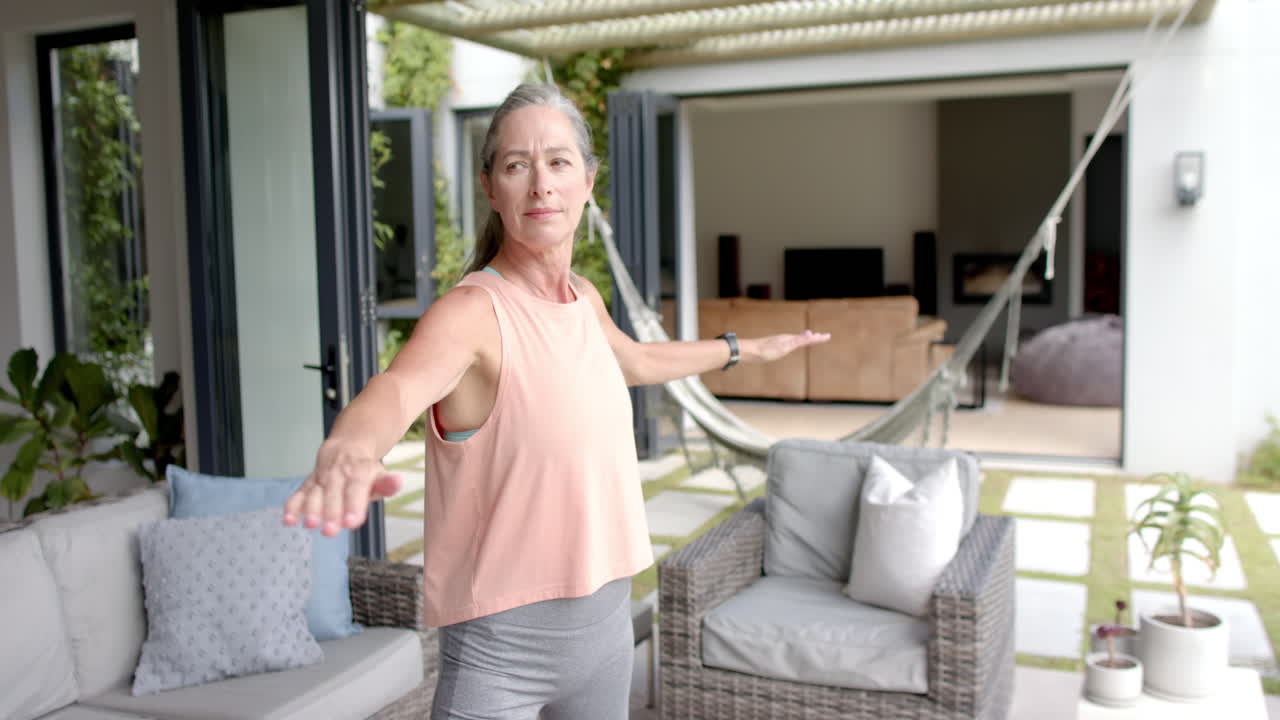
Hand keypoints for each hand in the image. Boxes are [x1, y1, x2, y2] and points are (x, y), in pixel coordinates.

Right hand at [283, 443, 402, 536]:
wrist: (345, 447)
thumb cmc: (364, 469)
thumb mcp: (378, 475)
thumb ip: (386, 484)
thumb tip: (398, 482)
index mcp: (358, 470)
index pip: (356, 488)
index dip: (354, 505)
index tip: (351, 522)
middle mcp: (338, 473)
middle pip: (333, 493)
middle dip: (331, 512)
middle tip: (329, 531)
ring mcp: (321, 478)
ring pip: (314, 493)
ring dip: (310, 509)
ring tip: (310, 524)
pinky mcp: (308, 484)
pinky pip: (299, 494)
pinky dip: (292, 507)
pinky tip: (289, 520)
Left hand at [747, 329, 830, 362]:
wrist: (748, 351)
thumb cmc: (766, 350)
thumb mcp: (784, 347)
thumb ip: (797, 341)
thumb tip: (811, 333)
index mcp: (790, 339)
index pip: (808, 338)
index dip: (818, 338)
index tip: (828, 336)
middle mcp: (785, 339)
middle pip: (803, 337)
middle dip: (813, 338)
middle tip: (823, 336)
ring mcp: (779, 342)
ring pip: (796, 340)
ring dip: (805, 339)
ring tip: (810, 338)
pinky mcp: (773, 347)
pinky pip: (788, 344)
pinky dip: (795, 343)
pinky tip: (791, 345)